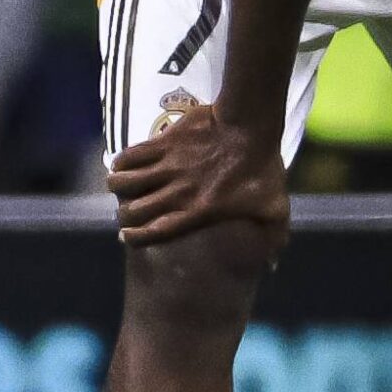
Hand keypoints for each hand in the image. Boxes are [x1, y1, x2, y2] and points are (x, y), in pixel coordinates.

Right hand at [106, 100, 289, 246]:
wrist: (250, 125)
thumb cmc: (263, 168)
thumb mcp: (274, 208)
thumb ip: (273, 238)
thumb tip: (273, 266)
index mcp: (197, 211)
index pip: (155, 231)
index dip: (135, 237)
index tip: (127, 237)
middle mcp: (176, 192)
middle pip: (133, 211)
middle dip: (124, 215)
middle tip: (126, 213)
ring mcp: (167, 167)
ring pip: (124, 181)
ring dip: (117, 186)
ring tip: (118, 186)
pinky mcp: (163, 143)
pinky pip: (131, 154)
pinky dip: (122, 160)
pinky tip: (122, 163)